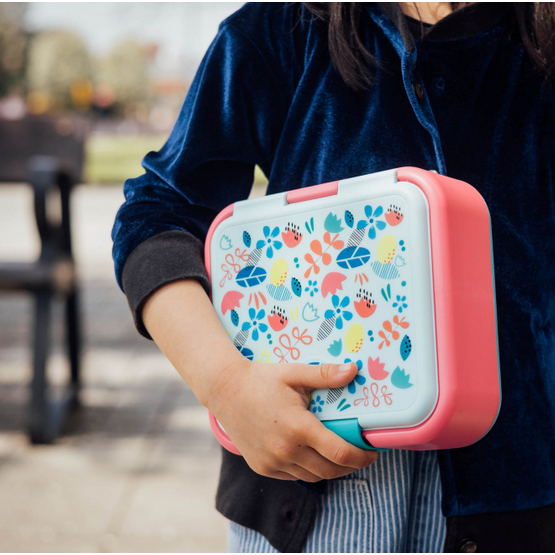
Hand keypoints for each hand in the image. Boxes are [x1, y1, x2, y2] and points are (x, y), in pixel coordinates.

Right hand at [208, 360, 378, 481]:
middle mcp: (286, 450)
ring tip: (339, 456)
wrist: (224, 390)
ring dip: (330, 469)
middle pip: (330, 470)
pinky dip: (308, 470)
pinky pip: (294, 476)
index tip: (372, 452)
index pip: (340, 453)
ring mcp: (272, 462)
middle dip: (352, 466)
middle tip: (360, 455)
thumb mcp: (294, 373)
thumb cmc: (261, 379)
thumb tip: (354, 370)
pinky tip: (313, 456)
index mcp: (298, 427)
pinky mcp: (262, 467)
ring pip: (313, 477)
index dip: (362, 456)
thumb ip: (325, 375)